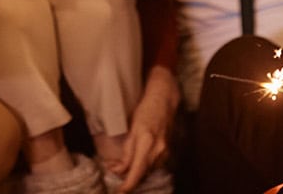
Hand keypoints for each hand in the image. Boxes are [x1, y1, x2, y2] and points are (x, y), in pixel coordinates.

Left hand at [106, 66, 178, 190]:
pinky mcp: (169, 151)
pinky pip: (154, 165)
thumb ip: (127, 151)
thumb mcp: (132, 129)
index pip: (137, 172)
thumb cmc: (145, 110)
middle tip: (114, 172)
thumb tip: (118, 169)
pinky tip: (136, 161)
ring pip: (148, 170)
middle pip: (143, 174)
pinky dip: (144, 166)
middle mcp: (159, 150)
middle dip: (128, 178)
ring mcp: (166, 152)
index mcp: (147, 143)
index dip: (128, 185)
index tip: (119, 193)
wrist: (165, 100)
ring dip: (136, 172)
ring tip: (121, 166)